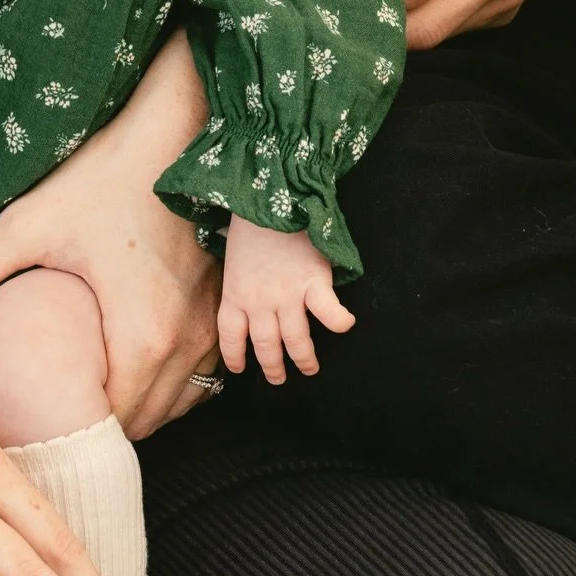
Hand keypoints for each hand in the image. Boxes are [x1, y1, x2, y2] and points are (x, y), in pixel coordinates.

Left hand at [0, 39, 220, 438]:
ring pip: (179, 402)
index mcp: (143, 336)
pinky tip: (134, 363)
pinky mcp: (220, 307)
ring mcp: (211, 325)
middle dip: (104, 424)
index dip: (72, 430)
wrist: (173, 131)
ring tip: (93, 393)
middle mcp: (188, 342)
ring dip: (142, 407)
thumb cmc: (105, 176)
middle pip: (146, 421)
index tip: (40, 423)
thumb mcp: (28, 223)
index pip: (110, 420)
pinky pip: (200, 372)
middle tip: (60, 414)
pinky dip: (172, 382)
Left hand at [217, 217, 354, 384]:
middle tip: (279, 379)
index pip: (230, 336)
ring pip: (296, 341)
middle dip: (273, 367)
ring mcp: (287, 294)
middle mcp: (259, 301)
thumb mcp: (234, 256)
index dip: (235, 356)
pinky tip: (345, 325)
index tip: (240, 368)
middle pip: (265, 346)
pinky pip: (329, 313)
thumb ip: (241, 281)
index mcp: (235, 293)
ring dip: (304, 359)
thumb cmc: (251, 222)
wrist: (270, 196)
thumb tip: (247, 295)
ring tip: (309, 368)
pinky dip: (339, 322)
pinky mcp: (314, 281)